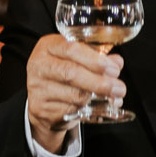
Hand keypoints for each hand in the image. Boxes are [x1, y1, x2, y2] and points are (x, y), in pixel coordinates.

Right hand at [25, 34, 122, 154]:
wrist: (43, 99)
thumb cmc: (64, 74)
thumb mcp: (79, 58)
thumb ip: (98, 57)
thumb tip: (116, 62)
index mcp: (48, 46)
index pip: (71, 48)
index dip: (95, 60)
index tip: (114, 69)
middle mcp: (38, 65)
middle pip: (71, 73)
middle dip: (100, 82)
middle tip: (119, 88)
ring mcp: (37, 87)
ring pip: (74, 94)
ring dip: (97, 98)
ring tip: (112, 98)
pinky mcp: (40, 107)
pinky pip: (70, 110)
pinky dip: (87, 109)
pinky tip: (94, 107)